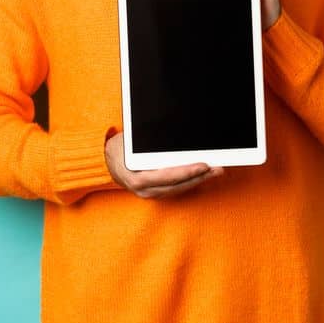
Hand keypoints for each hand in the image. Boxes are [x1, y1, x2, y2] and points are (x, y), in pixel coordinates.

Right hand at [104, 130, 223, 198]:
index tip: (204, 165)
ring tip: (216, 171)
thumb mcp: (131, 140)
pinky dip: (190, 182)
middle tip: (218, 168)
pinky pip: (175, 189)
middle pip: (177, 185)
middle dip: (199, 177)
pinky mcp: (154, 192)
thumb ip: (150, 139)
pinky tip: (203, 175)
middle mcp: (143, 189)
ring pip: (179, 189)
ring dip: (199, 180)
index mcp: (136, 177)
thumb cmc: (120, 147)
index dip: (187, 172)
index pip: (167, 177)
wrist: (105, 161)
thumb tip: (173, 129)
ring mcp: (148, 193)